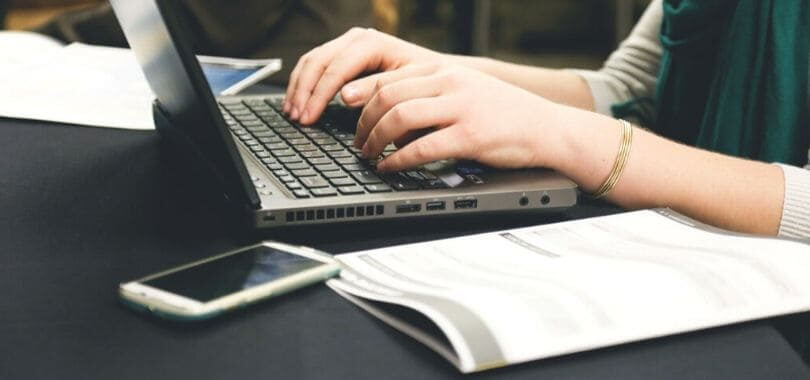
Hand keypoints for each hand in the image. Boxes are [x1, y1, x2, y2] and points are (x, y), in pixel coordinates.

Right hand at [284, 27, 446, 124]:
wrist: (438, 73)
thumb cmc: (427, 82)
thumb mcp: (406, 87)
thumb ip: (376, 90)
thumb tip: (344, 97)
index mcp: (372, 43)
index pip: (335, 68)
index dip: (318, 95)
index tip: (309, 117)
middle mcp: (357, 39)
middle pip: (318, 61)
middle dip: (303, 92)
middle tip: (297, 118)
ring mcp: (349, 44)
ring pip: (312, 61)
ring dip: (298, 88)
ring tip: (292, 113)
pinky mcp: (344, 55)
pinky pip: (315, 65)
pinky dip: (304, 84)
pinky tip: (298, 101)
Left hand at [354, 64, 567, 172]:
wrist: (547, 128)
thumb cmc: (505, 115)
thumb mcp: (466, 92)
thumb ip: (432, 97)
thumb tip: (390, 117)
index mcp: (446, 71)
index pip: (390, 78)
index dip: (363, 97)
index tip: (349, 114)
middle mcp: (451, 83)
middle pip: (388, 96)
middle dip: (364, 122)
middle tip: (357, 141)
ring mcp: (461, 108)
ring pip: (399, 117)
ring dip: (375, 139)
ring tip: (368, 155)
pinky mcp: (470, 136)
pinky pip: (422, 148)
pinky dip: (398, 160)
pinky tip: (389, 167)